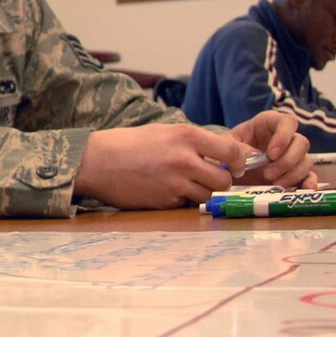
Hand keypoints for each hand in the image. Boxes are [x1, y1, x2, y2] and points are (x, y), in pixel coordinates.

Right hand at [72, 123, 243, 209]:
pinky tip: (167, 191)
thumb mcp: (165, 131)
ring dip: (203, 192)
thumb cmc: (129, 143)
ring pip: (208, 195)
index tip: (235, 165)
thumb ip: (194, 142)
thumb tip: (224, 154)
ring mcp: (175, 183)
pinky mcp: (165, 202)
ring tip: (186, 184)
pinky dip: (183, 200)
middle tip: (210, 178)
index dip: (239, 161)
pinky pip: (187, 204)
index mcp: (187, 136)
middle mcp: (185, 159)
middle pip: (224, 179)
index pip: (232, 151)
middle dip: (221, 181)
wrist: (96, 161)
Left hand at [229, 110, 317, 187]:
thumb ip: (236, 147)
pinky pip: (310, 175)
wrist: (229, 165)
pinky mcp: (296, 172)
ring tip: (274, 184)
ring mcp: (293, 155)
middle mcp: (286, 137)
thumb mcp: (227, 145)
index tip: (271, 154)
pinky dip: (309, 182)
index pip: (287, 122)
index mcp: (270, 123)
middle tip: (267, 174)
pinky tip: (303, 188)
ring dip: (293, 174)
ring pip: (306, 160)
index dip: (283, 136)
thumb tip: (251, 155)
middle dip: (287, 161)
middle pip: (301, 143)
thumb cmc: (230, 149)